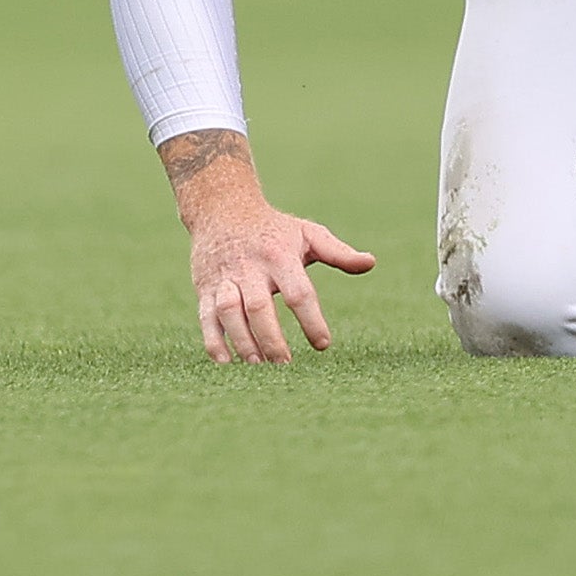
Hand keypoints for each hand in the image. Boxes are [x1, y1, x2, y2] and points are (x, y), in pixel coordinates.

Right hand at [162, 129, 374, 364]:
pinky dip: (213, 341)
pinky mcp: (204, 288)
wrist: (222, 209)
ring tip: (259, 366)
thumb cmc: (273, 229)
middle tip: (286, 365)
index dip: (311, 320)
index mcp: (279, 256)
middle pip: (259, 306)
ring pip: (229, 312)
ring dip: (243, 342)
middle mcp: (250, 268)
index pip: (298, 292)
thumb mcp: (307, 233)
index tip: (323, 344)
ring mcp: (224, 278)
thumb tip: (371, 263)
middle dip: (271, 338)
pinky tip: (226, 363)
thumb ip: (338, 252)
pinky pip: (205, 318)